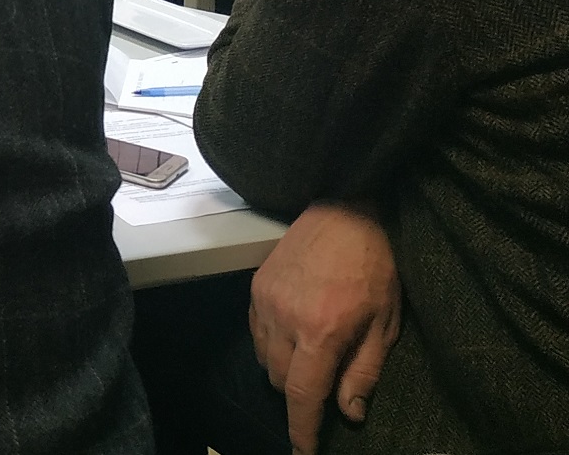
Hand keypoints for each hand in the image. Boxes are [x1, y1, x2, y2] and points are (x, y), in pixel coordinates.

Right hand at [249, 202, 400, 452]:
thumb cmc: (374, 267)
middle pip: (280, 381)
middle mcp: (285, 320)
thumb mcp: (386, 324)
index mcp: (322, 331)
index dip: (302, 430)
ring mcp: (265, 301)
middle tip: (324, 392)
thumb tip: (349, 413)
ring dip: (285, 372)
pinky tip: (293, 337)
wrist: (343, 211)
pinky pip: (256, 333)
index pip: (303, 395)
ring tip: (310, 360)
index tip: (304, 451)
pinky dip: (272, 346)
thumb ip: (365, 371)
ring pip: (265, 360)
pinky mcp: (256, 287)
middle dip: (300, 397)